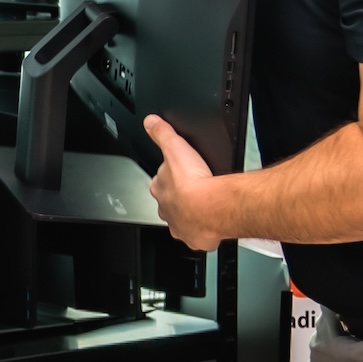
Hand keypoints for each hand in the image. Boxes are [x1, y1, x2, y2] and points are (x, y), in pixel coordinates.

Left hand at [143, 113, 230, 248]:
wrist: (211, 207)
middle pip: (170, 203)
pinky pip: (198, 236)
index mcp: (161, 189)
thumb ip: (162, 133)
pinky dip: (204, 231)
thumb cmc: (194, 182)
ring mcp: (180, 226)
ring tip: (204, 206)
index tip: (181, 174)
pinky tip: (211, 224)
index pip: (160, 182)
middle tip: (195, 191)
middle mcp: (167, 210)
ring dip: (191, 214)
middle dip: (179, 198)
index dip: (170, 178)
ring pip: (182, 220)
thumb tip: (151, 122)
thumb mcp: (175, 147)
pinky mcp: (195, 239)